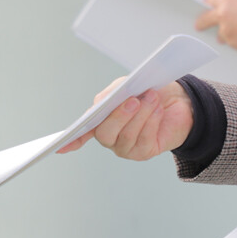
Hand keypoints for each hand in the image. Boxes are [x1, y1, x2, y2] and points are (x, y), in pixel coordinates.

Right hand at [57, 80, 192, 160]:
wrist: (177, 100)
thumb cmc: (146, 91)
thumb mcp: (126, 86)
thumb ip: (111, 94)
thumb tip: (102, 103)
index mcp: (100, 120)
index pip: (82, 132)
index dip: (71, 140)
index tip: (59, 147)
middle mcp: (110, 137)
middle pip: (105, 134)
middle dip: (119, 117)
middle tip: (133, 100)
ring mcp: (126, 147)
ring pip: (127, 135)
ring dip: (141, 114)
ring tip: (152, 97)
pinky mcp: (144, 152)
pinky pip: (144, 139)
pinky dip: (152, 121)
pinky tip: (158, 110)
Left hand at [195, 0, 236, 52]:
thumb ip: (234, 3)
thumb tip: (226, 8)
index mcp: (226, 2)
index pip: (210, 2)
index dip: (208, 5)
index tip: (205, 8)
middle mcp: (223, 16)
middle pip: (205, 20)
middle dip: (201, 23)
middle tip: (199, 26)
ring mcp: (226, 32)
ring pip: (222, 34)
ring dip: (228, 33)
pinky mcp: (233, 44)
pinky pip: (233, 42)